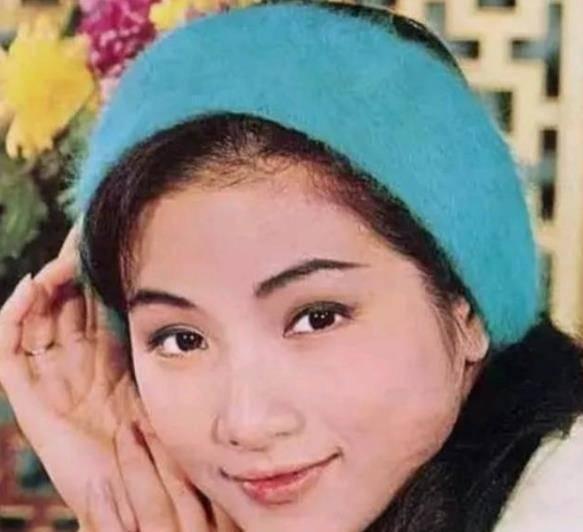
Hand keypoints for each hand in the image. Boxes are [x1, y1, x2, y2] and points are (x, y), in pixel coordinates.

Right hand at [0, 223, 239, 530]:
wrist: (132, 493)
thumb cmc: (156, 439)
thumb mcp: (160, 379)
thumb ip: (163, 347)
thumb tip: (186, 304)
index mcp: (106, 360)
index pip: (94, 306)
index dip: (96, 273)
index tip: (106, 238)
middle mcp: (75, 365)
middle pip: (65, 305)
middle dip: (70, 269)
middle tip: (82, 233)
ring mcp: (50, 381)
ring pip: (36, 320)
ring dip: (45, 286)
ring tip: (63, 258)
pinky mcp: (29, 400)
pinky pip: (9, 352)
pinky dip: (15, 317)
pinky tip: (33, 287)